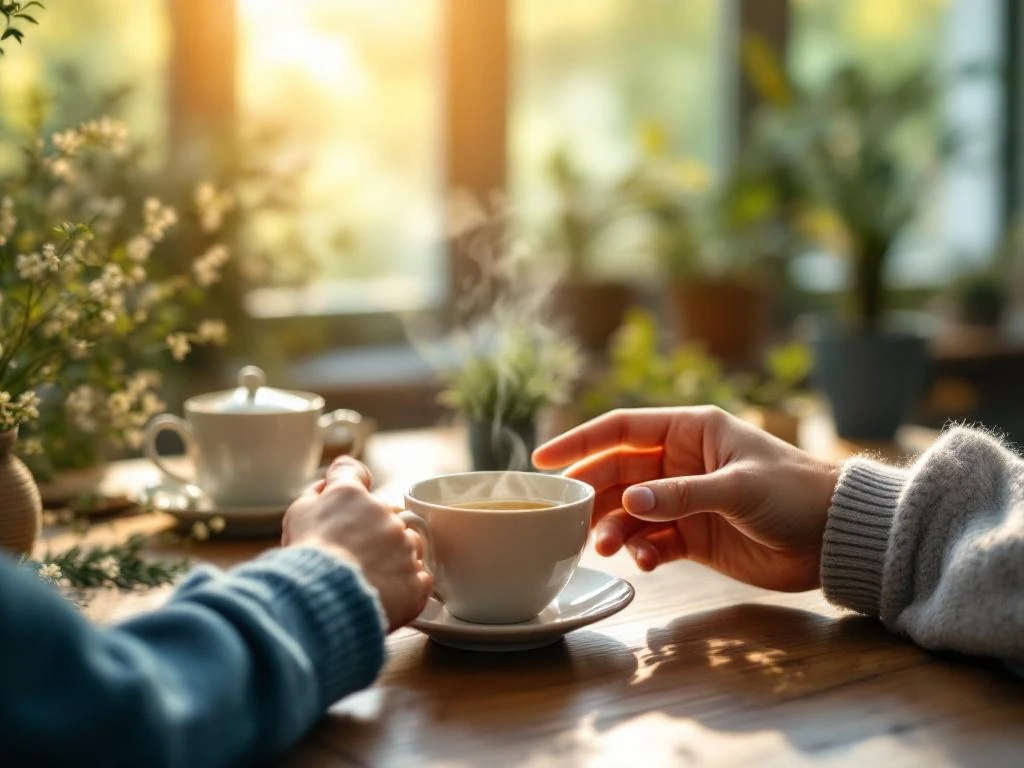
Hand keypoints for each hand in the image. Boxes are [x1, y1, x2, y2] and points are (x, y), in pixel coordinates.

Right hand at [282, 457, 432, 630]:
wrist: (322, 603)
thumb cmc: (305, 561)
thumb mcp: (297, 516)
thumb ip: (315, 495)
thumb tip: (327, 486)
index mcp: (351, 495)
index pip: (354, 474)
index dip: (351, 485)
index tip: (349, 500)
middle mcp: (384, 514)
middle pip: (386, 513)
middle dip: (374, 529)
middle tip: (354, 554)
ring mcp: (404, 546)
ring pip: (408, 543)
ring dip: (396, 555)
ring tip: (370, 577)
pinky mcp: (416, 579)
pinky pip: (419, 577)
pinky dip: (406, 585)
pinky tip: (384, 593)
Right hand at [532, 407, 839, 591]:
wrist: (834, 537)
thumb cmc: (794, 493)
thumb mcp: (738, 487)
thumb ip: (681, 494)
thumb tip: (629, 503)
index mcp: (689, 431)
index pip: (621, 429)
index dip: (579, 442)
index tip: (543, 460)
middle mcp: (679, 462)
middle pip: (617, 472)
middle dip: (592, 494)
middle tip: (567, 517)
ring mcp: (683, 500)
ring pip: (629, 511)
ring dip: (613, 528)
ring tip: (607, 548)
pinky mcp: (692, 535)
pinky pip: (652, 540)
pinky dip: (642, 551)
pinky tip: (646, 563)